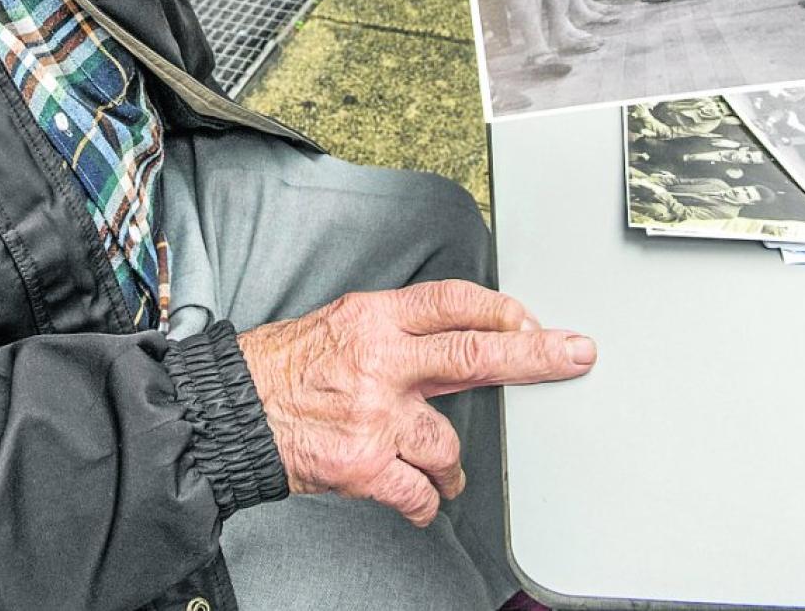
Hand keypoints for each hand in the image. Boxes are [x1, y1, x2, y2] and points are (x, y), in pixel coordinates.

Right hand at [239, 280, 595, 525]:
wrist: (230, 413)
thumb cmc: (281, 369)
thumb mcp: (339, 324)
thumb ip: (398, 333)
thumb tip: (460, 339)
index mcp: (372, 318)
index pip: (452, 301)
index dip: (500, 309)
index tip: (532, 321)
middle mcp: (380, 362)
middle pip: (475, 354)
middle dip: (534, 355)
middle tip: (574, 354)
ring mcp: (375, 416)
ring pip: (449, 444)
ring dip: (452, 467)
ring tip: (442, 472)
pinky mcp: (364, 465)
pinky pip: (419, 492)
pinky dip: (426, 502)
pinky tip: (420, 499)